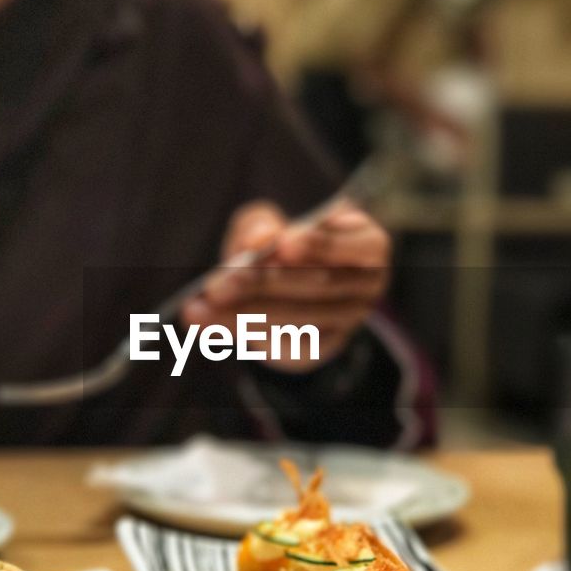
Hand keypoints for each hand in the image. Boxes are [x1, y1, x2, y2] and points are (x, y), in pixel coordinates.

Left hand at [181, 201, 390, 369]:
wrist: (290, 289)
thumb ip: (261, 224)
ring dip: (244, 313)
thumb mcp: (271, 223)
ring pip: (298, 318)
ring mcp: (347, 322)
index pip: (357, 244)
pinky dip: (242, 332)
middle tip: (217, 284)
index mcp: (369, 244)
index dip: (321, 244)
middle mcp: (366, 286)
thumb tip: (258, 240)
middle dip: (264, 282)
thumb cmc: (283, 244)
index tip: (284, 244)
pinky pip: (285, 344)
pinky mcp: (321, 348)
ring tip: (200, 306)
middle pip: (319, 284)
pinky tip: (207, 321)